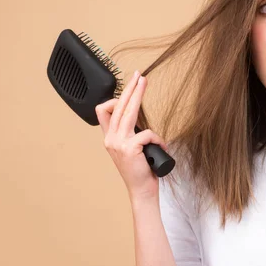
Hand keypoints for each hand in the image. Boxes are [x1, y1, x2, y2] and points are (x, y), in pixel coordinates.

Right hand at [95, 70, 167, 201]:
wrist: (142, 190)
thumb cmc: (141, 169)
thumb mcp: (132, 149)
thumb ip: (131, 134)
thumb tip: (138, 118)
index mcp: (110, 138)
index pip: (104, 112)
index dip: (114, 97)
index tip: (128, 88)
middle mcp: (111, 139)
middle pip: (118, 106)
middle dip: (129, 88)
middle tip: (139, 76)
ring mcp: (118, 143)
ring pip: (128, 112)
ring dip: (138, 94)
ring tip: (145, 82)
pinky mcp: (129, 148)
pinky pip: (147, 133)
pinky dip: (157, 139)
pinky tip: (162, 147)